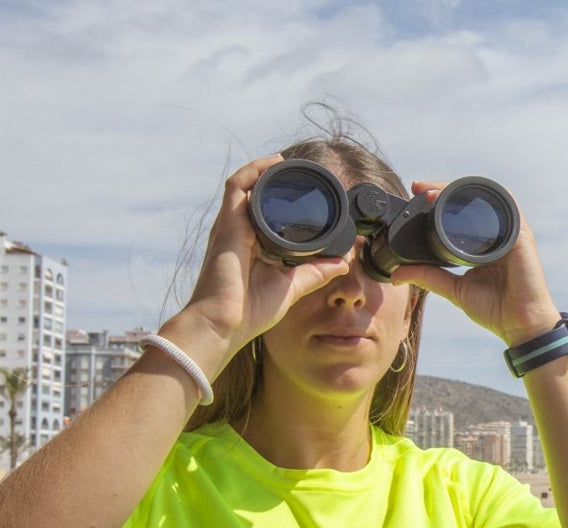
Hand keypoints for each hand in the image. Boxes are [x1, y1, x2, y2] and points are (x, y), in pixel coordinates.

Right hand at [180, 155, 349, 368]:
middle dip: (276, 180)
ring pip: (246, 183)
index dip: (283, 199)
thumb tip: (344, 261)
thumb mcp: (291, 286)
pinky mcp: (228, 223)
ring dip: (266, 170)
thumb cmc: (249, 311)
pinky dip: (255, 170)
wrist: (223, 324)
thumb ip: (316, 272)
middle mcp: (238, 231)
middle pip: (256, 194)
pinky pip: (238, 184)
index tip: (308, 194)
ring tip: (288, 163)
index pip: (265, 212)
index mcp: (250, 245)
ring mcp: (231, 225)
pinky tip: (274, 163)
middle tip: (302, 173)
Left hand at [390, 182, 560, 346]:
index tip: (416, 195)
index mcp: (482, 244)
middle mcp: (496, 234)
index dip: (440, 201)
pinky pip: (508, 208)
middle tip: (420, 189)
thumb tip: (397, 274)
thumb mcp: (454, 289)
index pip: (460, 214)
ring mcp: (510, 233)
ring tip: (436, 192)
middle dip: (445, 189)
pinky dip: (488, 198)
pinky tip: (470, 194)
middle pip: (472, 201)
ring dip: (461, 190)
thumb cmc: (494, 309)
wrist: (519, 324)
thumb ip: (428, 277)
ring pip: (486, 199)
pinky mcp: (522, 236)